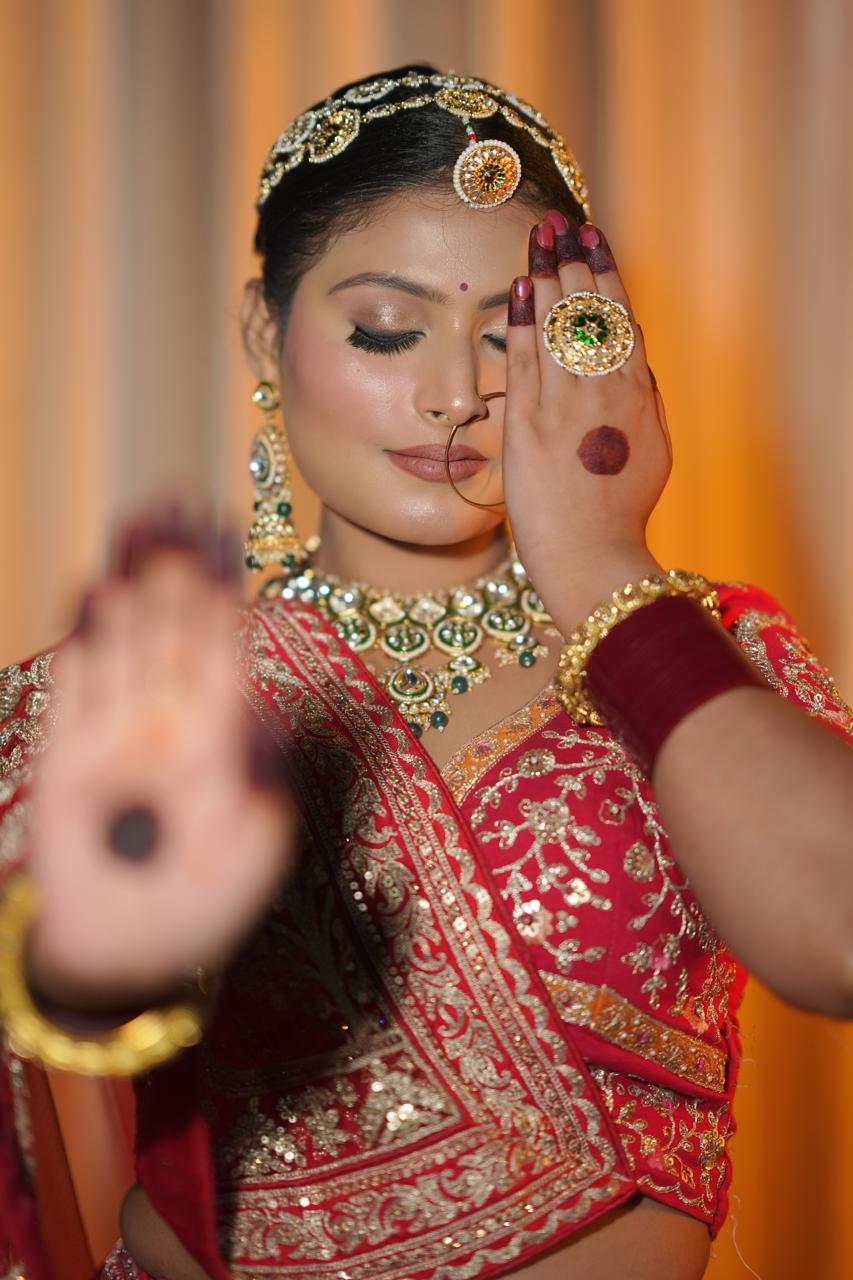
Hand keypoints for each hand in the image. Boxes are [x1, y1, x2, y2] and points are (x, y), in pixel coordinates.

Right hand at [27, 517, 295, 1011]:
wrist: (125, 957)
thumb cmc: (203, 907)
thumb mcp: (251, 847)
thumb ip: (259, 781)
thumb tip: (273, 718)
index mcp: (219, 737)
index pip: (223, 649)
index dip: (224, 592)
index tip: (226, 536)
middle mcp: (169, 722)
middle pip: (174, 628)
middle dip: (178, 567)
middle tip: (178, 502)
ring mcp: (118, 732)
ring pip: (126, 641)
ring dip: (132, 582)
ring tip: (137, 523)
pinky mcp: (68, 753)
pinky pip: (76, 685)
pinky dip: (83, 636)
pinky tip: (93, 586)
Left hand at [502, 212, 671, 634]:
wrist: (593, 556)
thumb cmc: (620, 513)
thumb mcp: (653, 452)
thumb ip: (646, 404)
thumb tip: (637, 368)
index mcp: (637, 394)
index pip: (620, 318)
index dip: (605, 273)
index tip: (594, 239)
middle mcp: (604, 390)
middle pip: (588, 310)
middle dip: (573, 260)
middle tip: (560, 222)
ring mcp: (565, 404)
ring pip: (557, 324)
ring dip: (546, 273)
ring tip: (538, 236)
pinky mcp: (529, 423)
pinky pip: (525, 357)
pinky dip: (523, 317)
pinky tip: (518, 285)